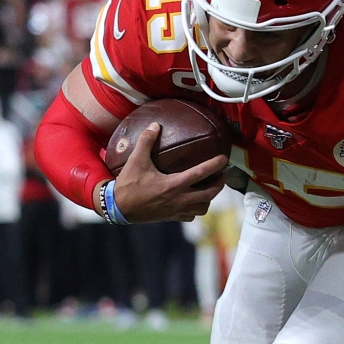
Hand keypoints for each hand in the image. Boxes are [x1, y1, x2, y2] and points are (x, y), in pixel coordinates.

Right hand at [109, 123, 226, 222]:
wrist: (118, 208)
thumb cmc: (128, 184)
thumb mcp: (136, 161)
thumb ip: (146, 141)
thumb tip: (155, 125)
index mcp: (173, 185)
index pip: (201, 173)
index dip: (215, 165)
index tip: (225, 159)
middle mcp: (179, 199)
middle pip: (210, 193)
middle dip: (220, 184)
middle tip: (222, 174)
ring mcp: (177, 210)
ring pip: (203, 207)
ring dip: (210, 197)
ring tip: (210, 188)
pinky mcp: (173, 218)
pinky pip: (192, 216)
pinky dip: (197, 208)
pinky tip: (194, 201)